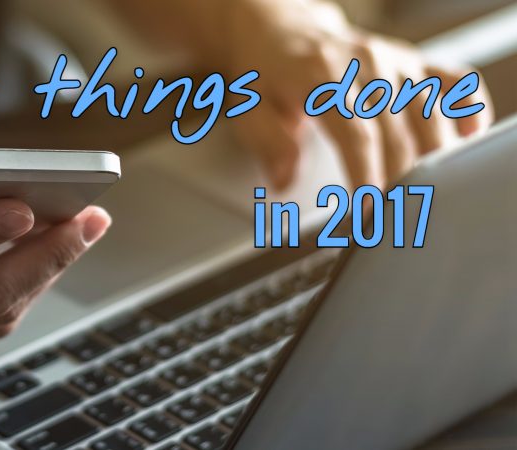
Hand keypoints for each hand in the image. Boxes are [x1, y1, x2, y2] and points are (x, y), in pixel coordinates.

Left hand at [222, 0, 493, 187]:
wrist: (279, 30)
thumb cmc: (265, 72)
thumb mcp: (248, 106)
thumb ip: (268, 143)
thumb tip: (284, 181)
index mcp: (319, 75)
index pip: (354, 134)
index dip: (367, 175)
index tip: (371, 211)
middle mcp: (363, 63)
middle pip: (395, 132)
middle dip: (398, 180)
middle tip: (394, 219)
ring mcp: (393, 60)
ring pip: (429, 113)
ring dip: (432, 159)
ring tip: (425, 197)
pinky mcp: (413, 61)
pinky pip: (454, 82)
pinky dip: (467, 110)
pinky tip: (466, 139)